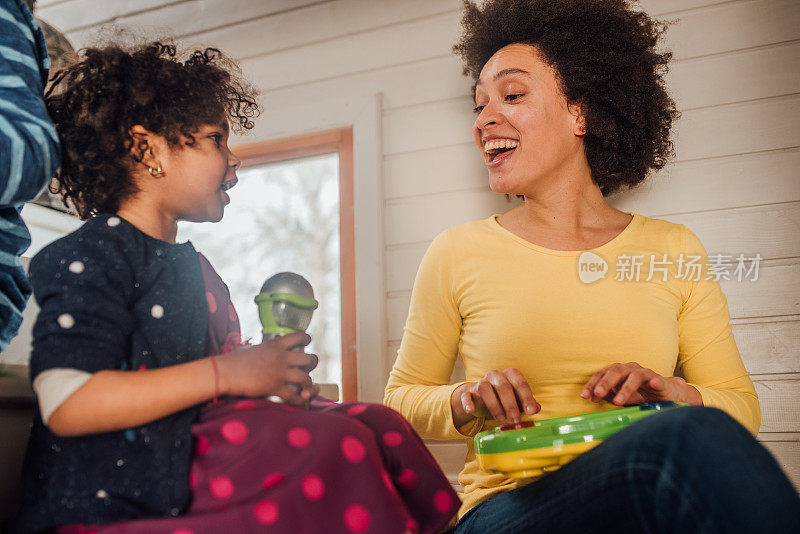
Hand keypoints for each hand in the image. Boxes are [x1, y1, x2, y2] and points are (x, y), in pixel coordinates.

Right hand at [217, 331, 318, 405]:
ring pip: (305, 378)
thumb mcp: (253, 348)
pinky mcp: (275, 387)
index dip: (306, 339)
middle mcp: (281, 357)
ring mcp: (279, 373)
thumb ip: (264, 349)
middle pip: (309, 359)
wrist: (225, 371)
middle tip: (307, 368)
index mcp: (275, 345)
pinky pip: (294, 397)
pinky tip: (300, 402)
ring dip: (308, 384)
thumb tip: (263, 350)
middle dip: (312, 364)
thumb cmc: (234, 359)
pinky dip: (300, 401)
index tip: (307, 342)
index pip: (299, 336)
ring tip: (305, 386)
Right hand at [451, 368, 540, 425]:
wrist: (479, 399)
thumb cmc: (503, 399)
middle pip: (503, 386)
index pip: (520, 383)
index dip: (526, 397)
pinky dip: (468, 403)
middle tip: (516, 420)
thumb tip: (537, 408)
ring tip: (501, 419)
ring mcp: (481, 382)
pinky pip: (467, 395)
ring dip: (494, 406)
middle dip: (511, 405)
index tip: (531, 411)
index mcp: (510, 374)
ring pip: (485, 388)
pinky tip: (471, 410)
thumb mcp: (517, 401)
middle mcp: (495, 375)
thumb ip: (527, 404)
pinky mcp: (469, 392)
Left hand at [580, 362, 697, 405]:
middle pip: (616, 371)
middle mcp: (630, 369)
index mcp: (618, 371)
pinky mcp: (660, 381)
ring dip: (625, 388)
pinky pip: (657, 380)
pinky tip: (653, 384)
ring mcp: (646, 373)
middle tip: (598, 394)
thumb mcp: (620, 395)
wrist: (664, 393)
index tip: (585, 395)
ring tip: (618, 401)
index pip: (602, 374)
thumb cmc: (639, 394)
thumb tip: (592, 397)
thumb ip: (607, 394)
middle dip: (605, 383)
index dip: (592, 384)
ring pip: (635, 376)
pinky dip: (655, 382)